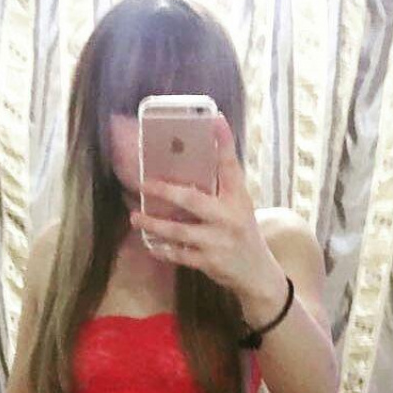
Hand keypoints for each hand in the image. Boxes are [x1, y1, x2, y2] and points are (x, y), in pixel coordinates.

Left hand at [129, 113, 275, 298]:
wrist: (257, 273)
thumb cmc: (242, 233)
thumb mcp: (239, 207)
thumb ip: (220, 189)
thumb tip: (187, 169)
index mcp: (239, 198)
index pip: (231, 166)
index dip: (223, 142)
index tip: (214, 119)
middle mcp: (229, 217)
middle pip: (193, 199)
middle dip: (165, 191)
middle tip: (143, 183)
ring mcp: (218, 241)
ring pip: (178, 230)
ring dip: (154, 224)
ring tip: (135, 218)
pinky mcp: (209, 262)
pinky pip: (178, 254)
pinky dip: (161, 249)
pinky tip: (149, 244)